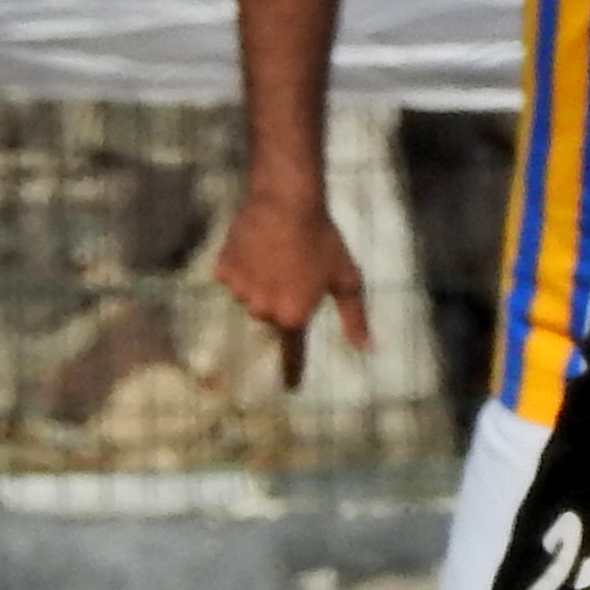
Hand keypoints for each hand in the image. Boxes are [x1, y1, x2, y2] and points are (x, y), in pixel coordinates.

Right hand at [215, 190, 370, 389]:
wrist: (286, 201)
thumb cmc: (323, 239)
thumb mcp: (346, 278)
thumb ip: (354, 316)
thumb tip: (368, 348)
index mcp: (293, 315)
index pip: (293, 350)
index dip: (292, 369)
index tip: (292, 388)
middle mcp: (262, 310)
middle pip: (271, 315)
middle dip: (282, 298)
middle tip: (295, 269)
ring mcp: (238, 291)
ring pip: (250, 295)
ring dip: (261, 281)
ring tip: (276, 254)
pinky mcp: (222, 271)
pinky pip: (232, 277)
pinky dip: (242, 266)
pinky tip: (256, 246)